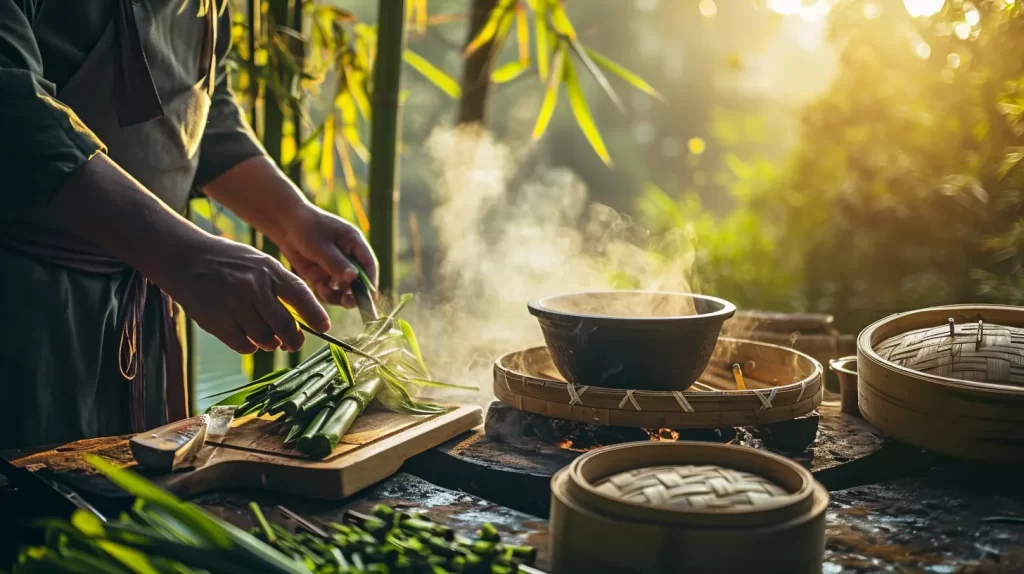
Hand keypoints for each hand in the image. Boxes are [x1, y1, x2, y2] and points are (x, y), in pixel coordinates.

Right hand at [150, 235, 329, 353]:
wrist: (184, 258)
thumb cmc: (227, 262)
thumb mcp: (258, 263)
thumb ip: (279, 287)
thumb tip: (299, 319)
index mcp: (269, 270)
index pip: (301, 295)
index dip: (315, 314)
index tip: (325, 327)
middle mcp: (254, 286)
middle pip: (285, 325)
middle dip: (294, 339)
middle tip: (294, 344)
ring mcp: (234, 304)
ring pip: (265, 338)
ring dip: (270, 343)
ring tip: (269, 339)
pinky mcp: (216, 320)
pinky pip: (243, 344)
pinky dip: (249, 346)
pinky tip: (248, 339)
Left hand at [275, 204, 377, 307]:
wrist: (284, 224)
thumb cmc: (306, 227)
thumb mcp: (320, 245)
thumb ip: (336, 262)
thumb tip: (353, 278)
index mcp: (354, 243)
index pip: (368, 264)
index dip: (371, 282)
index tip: (370, 298)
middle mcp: (348, 256)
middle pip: (358, 280)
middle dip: (355, 293)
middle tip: (348, 302)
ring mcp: (335, 267)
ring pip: (344, 288)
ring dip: (339, 295)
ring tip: (326, 293)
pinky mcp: (322, 275)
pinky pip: (329, 290)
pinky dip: (326, 294)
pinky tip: (319, 290)